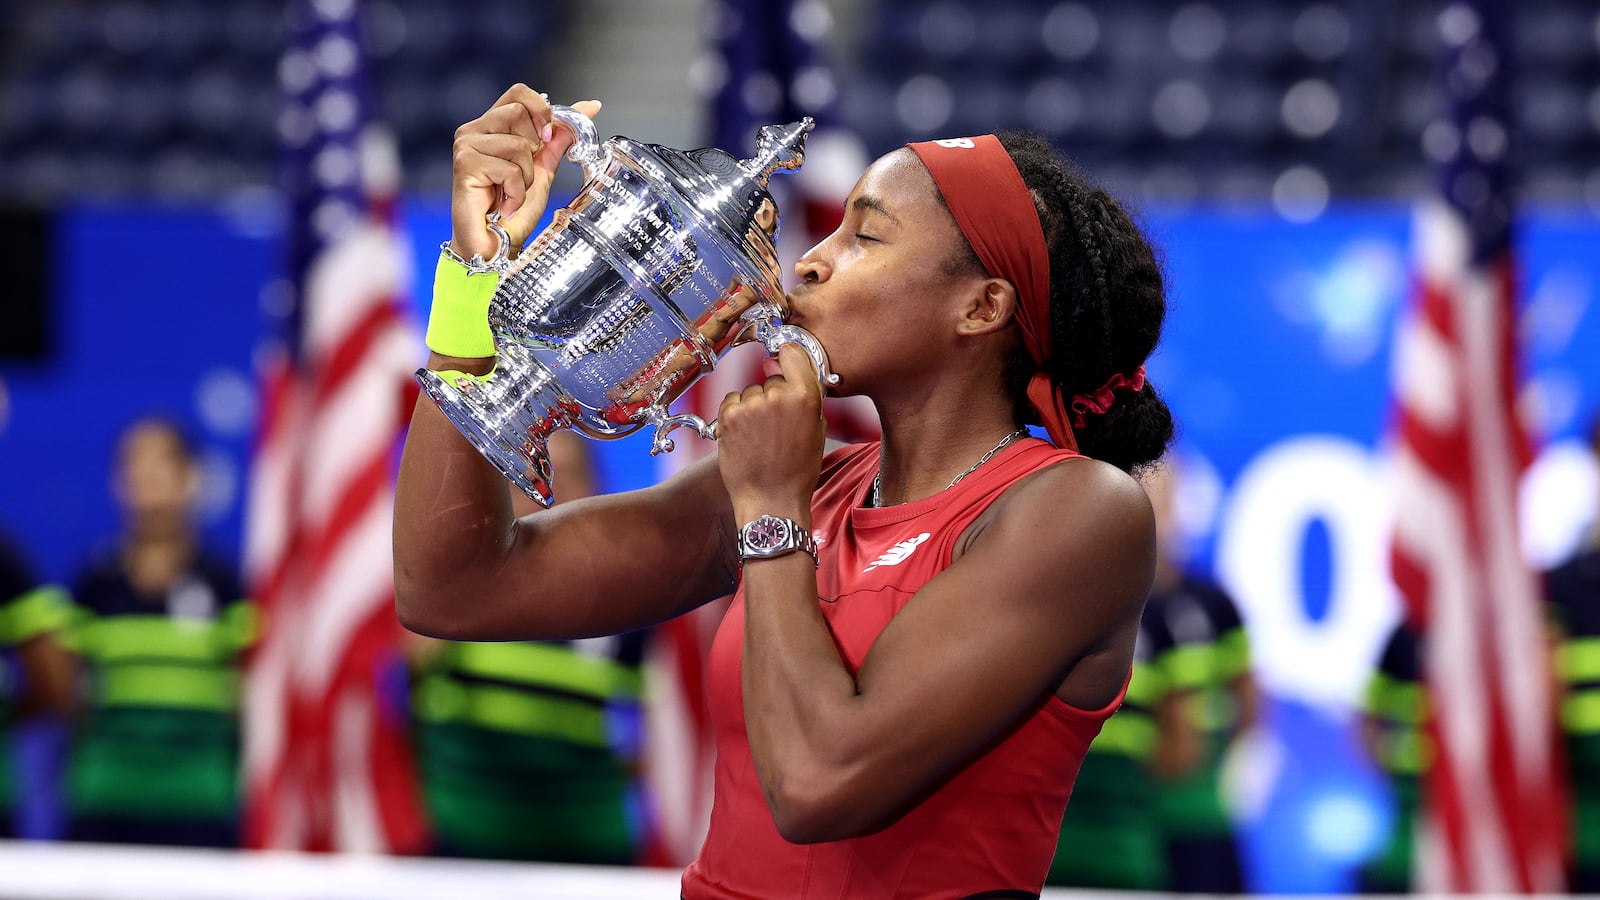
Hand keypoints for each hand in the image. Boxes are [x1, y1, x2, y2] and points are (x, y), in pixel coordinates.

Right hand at [449, 85, 601, 261]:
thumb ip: (559, 138)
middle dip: (533, 150)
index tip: (549, 137)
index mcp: (491, 126)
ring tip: (512, 194)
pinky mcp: (465, 164)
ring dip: (526, 177)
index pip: (519, 92)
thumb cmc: (512, 210)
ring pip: (519, 145)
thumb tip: (589, 106)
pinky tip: (505, 204)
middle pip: (519, 113)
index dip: (541, 109)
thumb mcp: (543, 169)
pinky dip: (516, 192)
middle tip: (521, 176)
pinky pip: (510, 169)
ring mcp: (466, 145)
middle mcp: (474, 130)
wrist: (493, 245)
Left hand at [716, 344, 826, 523]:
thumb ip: (807, 397)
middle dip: (773, 395)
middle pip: (772, 379)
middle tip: (776, 425)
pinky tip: (746, 437)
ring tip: (760, 436)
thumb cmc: (797, 471)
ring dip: (754, 407)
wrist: (771, 500)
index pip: (793, 353)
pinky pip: (732, 401)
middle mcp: (777, 396)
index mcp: (805, 396)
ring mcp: (751, 405)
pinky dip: (736, 414)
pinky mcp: (729, 416)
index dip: (788, 360)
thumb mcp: (817, 430)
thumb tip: (790, 371)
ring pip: (751, 391)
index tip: (784, 363)